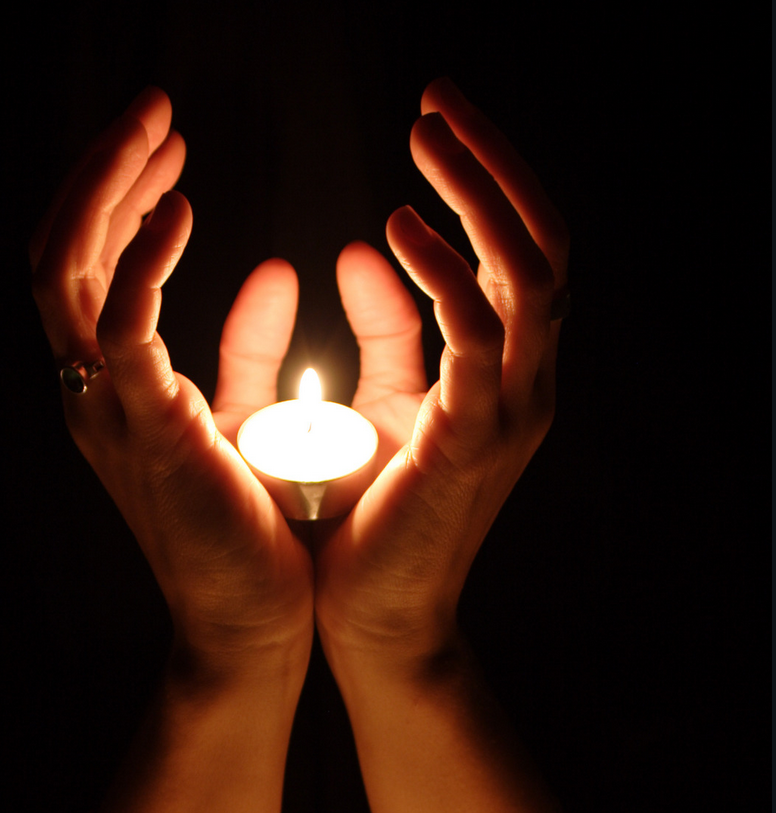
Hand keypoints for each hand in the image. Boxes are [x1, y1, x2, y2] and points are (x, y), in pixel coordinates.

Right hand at [29, 87, 312, 679]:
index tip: (176, 151)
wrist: (257, 623)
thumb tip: (273, 268)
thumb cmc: (257, 525)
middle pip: (63, 252)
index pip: (90, 268)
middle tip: (156, 113)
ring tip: (160, 133)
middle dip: (102, 172)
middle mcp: (94, 392)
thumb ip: (251, 344)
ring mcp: (108, 413)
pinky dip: (143, 262)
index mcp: (118, 387)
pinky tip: (184, 213)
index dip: (120, 199)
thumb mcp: (249, 414)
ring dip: (108, 191)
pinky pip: (122, 330)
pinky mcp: (148, 435)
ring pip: (69, 275)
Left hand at [315, 76, 568, 672]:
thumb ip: (385, 328)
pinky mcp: (474, 440)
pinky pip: (475, 334)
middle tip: (436, 99)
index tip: (433, 124)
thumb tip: (366, 249)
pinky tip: (394, 226)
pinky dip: (443, 272)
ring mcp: (511, 411)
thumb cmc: (369, 514)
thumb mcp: (378, 401)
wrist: (374, 616)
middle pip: (544, 242)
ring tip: (423, 134)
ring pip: (529, 274)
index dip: (488, 181)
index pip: (523, 252)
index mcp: (504, 373)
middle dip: (495, 163)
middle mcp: (526, 383)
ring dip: (479, 195)